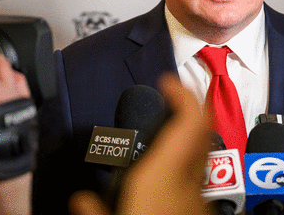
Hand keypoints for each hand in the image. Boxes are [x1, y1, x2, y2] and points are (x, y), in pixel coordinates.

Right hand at [69, 74, 213, 214]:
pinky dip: (186, 158)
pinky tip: (170, 168)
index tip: (167, 80)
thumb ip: (94, 206)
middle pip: (200, 129)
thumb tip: (80, 199)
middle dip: (187, 107)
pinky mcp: (202, 207)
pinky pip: (198, 172)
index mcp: (166, 174)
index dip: (182, 93)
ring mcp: (201, 194)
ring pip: (201, 150)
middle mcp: (190, 179)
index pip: (189, 119)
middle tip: (172, 96)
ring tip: (171, 125)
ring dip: (188, 132)